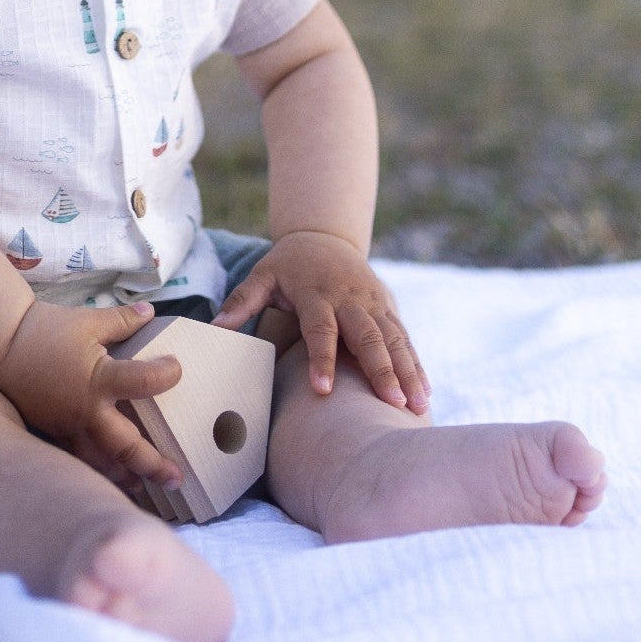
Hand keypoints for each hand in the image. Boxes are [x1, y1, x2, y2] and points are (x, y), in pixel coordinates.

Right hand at [0, 300, 183, 486]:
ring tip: (144, 486)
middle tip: (176, 478)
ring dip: (125, 476)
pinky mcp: (52, 432)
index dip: (167, 375)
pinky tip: (106, 475)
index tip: (177, 368)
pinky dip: (94, 469)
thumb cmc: (45, 330)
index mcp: (100, 380)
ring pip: (101, 464)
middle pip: (127, 447)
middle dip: (153, 464)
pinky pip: (76, 458)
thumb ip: (124, 320)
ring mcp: (68, 427)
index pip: (145, 383)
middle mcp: (87, 411)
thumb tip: (150, 312)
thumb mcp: (89, 320)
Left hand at [213, 231, 430, 413]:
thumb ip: (242, 300)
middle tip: (391, 403)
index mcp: (317, 292)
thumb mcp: (263, 275)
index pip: (320, 328)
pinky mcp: (388, 308)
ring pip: (393, 337)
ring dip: (406, 370)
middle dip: (381, 369)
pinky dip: (416, 364)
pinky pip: (405, 337)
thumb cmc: (288, 265)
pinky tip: (425, 392)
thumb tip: (215, 327)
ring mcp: (373, 303)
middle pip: (367, 335)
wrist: (325, 236)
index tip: (323, 390)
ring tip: (417, 404)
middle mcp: (350, 298)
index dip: (322, 358)